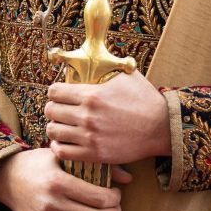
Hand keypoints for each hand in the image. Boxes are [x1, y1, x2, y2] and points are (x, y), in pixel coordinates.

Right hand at [0, 148, 126, 210]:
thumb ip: (95, 164)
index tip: (117, 194)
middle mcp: (52, 205)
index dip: (115, 199)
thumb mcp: (63, 156)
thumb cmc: (38, 163)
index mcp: (59, 182)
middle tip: (118, 210)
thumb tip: (128, 178)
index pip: (98, 198)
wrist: (6, 179)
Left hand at [45, 69, 170, 163]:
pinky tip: (66, 142)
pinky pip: (62, 152)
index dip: (55, 91)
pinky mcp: (94, 154)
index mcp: (91, 94)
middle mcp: (87, 115)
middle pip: (50, 111)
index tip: (61, 94)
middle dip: (53, 108)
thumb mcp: (126, 75)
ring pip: (53, 132)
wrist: (161, 127)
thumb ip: (107, 67)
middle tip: (61, 110)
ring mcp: (89, 136)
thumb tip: (95, 57)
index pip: (54, 91)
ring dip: (55, 127)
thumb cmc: (144, 99)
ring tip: (63, 126)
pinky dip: (60, 146)